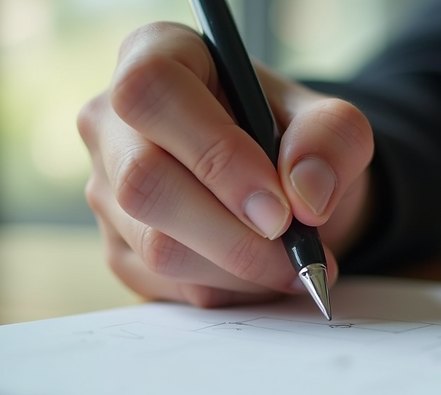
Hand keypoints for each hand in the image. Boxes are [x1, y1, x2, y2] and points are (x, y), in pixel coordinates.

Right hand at [78, 23, 373, 306]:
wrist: (287, 188)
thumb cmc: (296, 141)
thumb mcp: (332, 125)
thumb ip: (331, 141)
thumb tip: (305, 197)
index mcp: (156, 56)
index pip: (152, 94)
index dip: (215, 154)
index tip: (279, 207)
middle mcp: (113, 122)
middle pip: (144, 184)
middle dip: (235, 234)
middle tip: (299, 251)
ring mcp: (107, 190)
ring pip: (157, 248)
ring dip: (242, 270)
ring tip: (295, 263)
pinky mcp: (120, 250)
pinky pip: (168, 286)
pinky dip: (230, 291)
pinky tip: (263, 273)